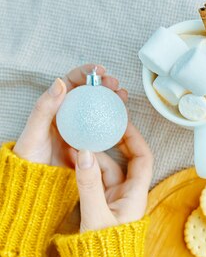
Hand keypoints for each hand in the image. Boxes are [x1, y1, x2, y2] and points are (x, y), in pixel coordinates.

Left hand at [13, 65, 127, 166]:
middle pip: (90, 93)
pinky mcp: (91, 142)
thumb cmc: (31, 158)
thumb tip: (60, 83)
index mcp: (55, 107)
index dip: (86, 73)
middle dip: (105, 84)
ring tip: (123, 98)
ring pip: (100, 108)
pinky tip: (123, 119)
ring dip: (114, 100)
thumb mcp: (34, 132)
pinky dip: (116, 121)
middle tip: (116, 84)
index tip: (99, 71)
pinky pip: (105, 128)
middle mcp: (70, 114)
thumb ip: (44, 108)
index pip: (71, 83)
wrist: (37, 185)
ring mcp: (81, 128)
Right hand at [74, 123, 153, 231]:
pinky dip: (85, 170)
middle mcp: (128, 195)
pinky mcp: (101, 207)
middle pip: (122, 161)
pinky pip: (95, 181)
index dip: (135, 139)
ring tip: (76, 144)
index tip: (122, 123)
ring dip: (92, 157)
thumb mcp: (95, 216)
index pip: (143, 159)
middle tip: (96, 128)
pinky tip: (73, 162)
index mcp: (135, 195)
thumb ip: (89, 185)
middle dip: (109, 144)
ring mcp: (114, 201)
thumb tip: (86, 154)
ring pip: (105, 170)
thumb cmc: (106, 253)